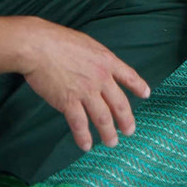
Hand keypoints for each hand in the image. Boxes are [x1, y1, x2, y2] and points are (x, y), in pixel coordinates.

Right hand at [18, 18, 150, 151]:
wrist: (39, 47)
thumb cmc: (59, 41)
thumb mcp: (89, 44)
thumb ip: (97, 59)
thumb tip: (99, 66)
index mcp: (107, 61)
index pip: (129, 76)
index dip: (139, 86)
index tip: (146, 94)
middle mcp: (101, 78)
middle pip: (119, 103)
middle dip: (126, 119)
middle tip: (130, 131)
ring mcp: (86, 91)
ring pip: (102, 117)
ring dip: (108, 132)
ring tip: (112, 142)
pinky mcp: (68, 102)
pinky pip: (79, 124)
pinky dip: (83, 137)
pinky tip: (86, 145)